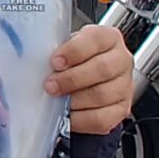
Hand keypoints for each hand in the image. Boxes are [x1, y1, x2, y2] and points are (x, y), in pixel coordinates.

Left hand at [46, 20, 132, 134]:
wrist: (88, 78)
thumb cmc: (76, 60)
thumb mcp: (67, 47)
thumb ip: (56, 51)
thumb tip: (33, 62)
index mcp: (108, 38)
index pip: (96, 39)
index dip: (74, 51)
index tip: (55, 61)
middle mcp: (121, 60)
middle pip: (102, 69)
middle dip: (71, 79)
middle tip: (50, 85)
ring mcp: (125, 86)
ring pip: (102, 95)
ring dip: (74, 100)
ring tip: (56, 100)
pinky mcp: (121, 109)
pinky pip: (102, 119)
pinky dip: (80, 119)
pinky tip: (68, 115)